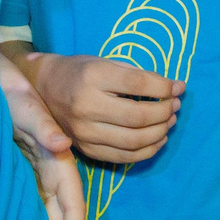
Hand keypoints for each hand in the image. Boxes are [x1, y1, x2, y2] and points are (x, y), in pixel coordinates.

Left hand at [0, 50, 86, 219]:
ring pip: (44, 210)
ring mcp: (33, 173)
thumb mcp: (25, 105)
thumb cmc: (11, 91)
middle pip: (60, 211)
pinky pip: (27, 202)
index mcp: (57, 158)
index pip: (72, 199)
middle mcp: (49, 170)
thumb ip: (42, 125)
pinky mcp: (17, 172)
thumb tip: (61, 143)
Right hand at [22, 50, 182, 165]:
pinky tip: (158, 139)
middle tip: (175, 105)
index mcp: (93, 76)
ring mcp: (84, 132)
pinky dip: (147, 151)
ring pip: (134, 141)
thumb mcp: (105, 61)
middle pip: (139, 117)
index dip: (165, 87)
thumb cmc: (79, 71)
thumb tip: (175, 88)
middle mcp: (86, 105)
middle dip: (165, 112)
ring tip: (169, 121)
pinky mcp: (86, 149)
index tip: (177, 86)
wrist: (42, 88)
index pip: (139, 84)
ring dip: (160, 132)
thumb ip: (137, 75)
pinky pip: (124, 158)